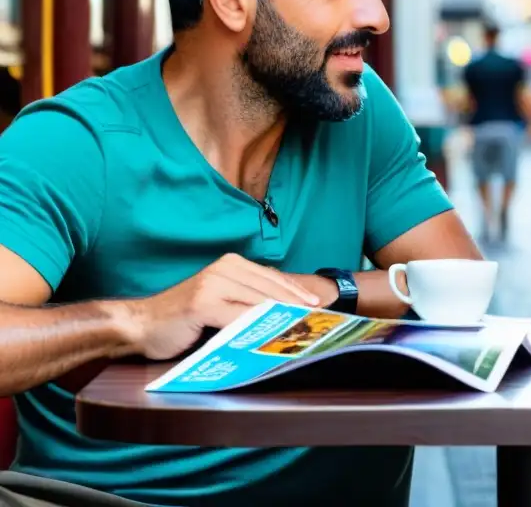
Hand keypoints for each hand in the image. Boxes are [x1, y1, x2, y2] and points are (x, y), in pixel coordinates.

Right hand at [124, 253, 321, 359]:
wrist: (141, 325)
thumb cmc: (183, 319)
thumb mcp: (220, 301)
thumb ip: (246, 299)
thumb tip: (286, 310)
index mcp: (231, 264)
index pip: (273, 279)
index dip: (297, 293)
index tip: (318, 306)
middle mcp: (224, 269)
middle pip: (270, 289)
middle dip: (296, 306)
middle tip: (318, 321)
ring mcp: (212, 284)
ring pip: (258, 302)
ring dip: (282, 317)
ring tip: (302, 330)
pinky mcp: (202, 303)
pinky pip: (238, 317)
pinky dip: (256, 327)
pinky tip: (271, 337)